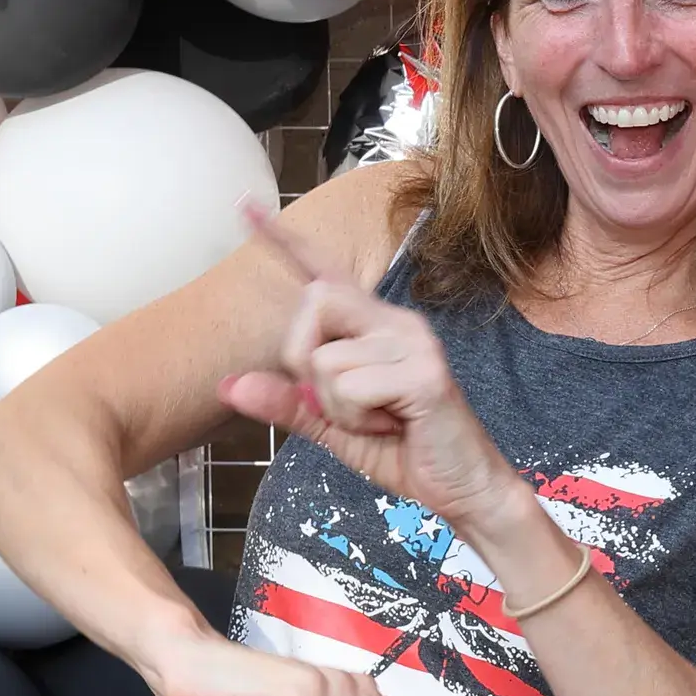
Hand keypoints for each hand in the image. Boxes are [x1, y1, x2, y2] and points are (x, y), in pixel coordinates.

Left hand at [220, 204, 522, 526]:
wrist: (465, 488)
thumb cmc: (405, 450)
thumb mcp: (334, 427)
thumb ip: (288, 402)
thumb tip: (230, 384)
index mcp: (375, 326)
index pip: (323, 274)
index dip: (282, 242)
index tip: (245, 206)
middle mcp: (396, 321)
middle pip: (314, 302)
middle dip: (304, 360)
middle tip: (342, 403)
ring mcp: (414, 342)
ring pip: (325, 358)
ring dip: (335, 406)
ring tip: (377, 420)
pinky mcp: (424, 372)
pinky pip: (349, 388)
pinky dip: (355, 419)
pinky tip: (391, 426)